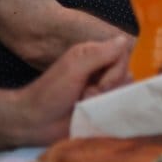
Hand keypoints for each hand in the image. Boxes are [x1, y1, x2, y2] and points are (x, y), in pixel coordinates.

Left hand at [7, 37, 133, 147]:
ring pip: (125, 93)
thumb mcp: (74, 68)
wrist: (34, 122)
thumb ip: (99, 54)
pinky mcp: (102, 110)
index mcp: (94, 56)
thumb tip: (124, 39)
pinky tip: (96, 117)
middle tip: (87, 95)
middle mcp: (101, 71)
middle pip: (127, 74)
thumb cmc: (50, 92)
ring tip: (88, 107)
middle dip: (111, 88)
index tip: (100, 83)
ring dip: (107, 102)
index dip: (116, 71)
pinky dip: (111, 113)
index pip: (122, 56)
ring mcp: (102, 92)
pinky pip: (120, 109)